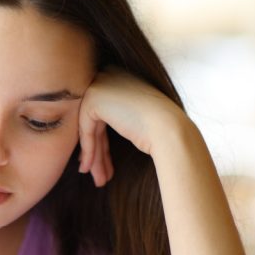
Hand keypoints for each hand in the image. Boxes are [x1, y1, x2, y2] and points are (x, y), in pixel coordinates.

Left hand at [77, 69, 188, 186]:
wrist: (169, 128)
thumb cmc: (160, 129)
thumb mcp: (134, 122)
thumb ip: (116, 121)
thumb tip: (93, 137)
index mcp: (122, 77)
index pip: (105, 114)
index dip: (102, 142)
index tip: (101, 165)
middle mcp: (110, 75)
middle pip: (97, 122)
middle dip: (98, 152)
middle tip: (99, 176)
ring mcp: (101, 84)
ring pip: (90, 128)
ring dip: (94, 156)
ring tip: (97, 179)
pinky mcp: (93, 97)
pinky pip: (85, 129)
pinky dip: (88, 150)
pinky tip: (89, 168)